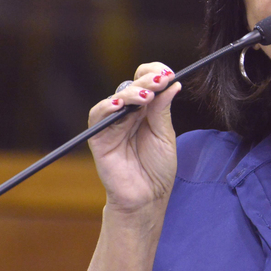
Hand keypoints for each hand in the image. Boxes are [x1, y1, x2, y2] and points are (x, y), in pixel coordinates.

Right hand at [87, 63, 180, 214]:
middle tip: (161, 81)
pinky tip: (120, 105)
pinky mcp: (99, 137)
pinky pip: (97, 115)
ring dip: (131, 92)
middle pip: (132, 85)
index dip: (155, 73)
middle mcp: (128, 112)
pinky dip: (107, 107)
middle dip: (148, 81)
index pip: (146, 81)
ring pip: (117, 97)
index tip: (169, 74)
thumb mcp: (165, 135)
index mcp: (146, 109)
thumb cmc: (158, 169)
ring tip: (146, 96)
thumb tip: (173, 84)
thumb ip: (163, 110)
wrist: (147, 197)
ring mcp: (113, 123)